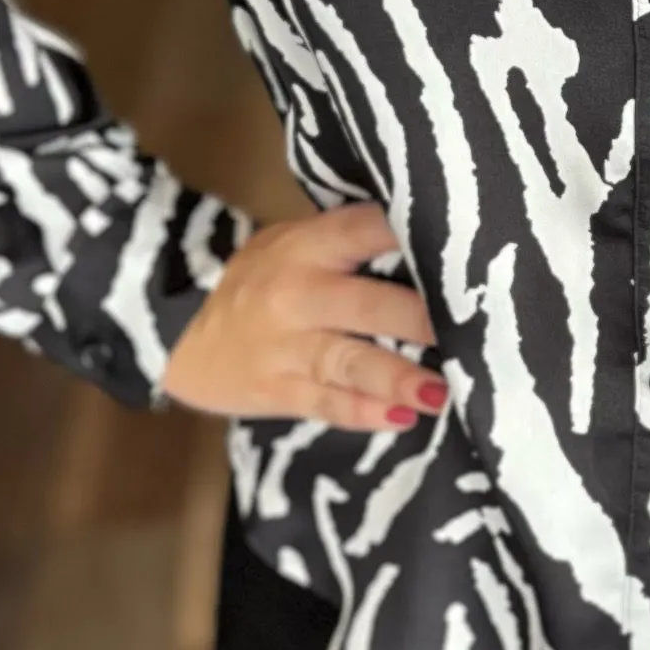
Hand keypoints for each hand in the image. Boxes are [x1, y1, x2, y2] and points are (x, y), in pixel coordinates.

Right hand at [158, 201, 446, 427]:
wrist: (178, 333)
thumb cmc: (259, 282)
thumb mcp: (292, 245)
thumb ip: (347, 242)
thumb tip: (427, 235)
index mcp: (307, 247)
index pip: (363, 231)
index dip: (409, 234)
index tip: (465, 245)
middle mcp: (299, 294)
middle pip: (367, 304)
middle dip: (419, 318)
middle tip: (471, 329)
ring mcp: (288, 347)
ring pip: (350, 361)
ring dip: (398, 377)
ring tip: (440, 392)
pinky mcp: (280, 390)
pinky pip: (328, 404)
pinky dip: (365, 412)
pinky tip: (402, 419)